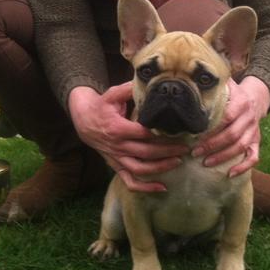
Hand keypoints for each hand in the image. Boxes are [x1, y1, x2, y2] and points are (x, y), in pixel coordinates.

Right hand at [68, 84, 188, 191]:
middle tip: (186, 148)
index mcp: (118, 128)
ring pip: (140, 169)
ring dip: (160, 168)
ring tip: (178, 162)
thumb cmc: (101, 106)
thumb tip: (148, 82)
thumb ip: (129, 89)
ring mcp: (117, 158)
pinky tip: (161, 188)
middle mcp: (118, 146)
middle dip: (168, 151)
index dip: (161, 134)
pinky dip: (145, 187)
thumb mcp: (112, 94)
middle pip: (146, 152)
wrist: (83, 120)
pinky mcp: (116, 166)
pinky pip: (130, 181)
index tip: (179, 132)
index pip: (144, 133)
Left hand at [193, 76, 269, 176]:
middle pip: (232, 134)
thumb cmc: (233, 93)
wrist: (256, 98)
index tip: (194, 135)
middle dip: (213, 145)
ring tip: (206, 163)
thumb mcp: (226, 85)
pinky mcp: (257, 141)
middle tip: (195, 152)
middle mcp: (249, 117)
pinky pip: (254, 157)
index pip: (226, 117)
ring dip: (223, 157)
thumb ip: (212, 84)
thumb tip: (190, 77)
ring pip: (241, 147)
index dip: (211, 129)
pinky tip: (230, 174)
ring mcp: (254, 131)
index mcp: (241, 102)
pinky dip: (243, 167)